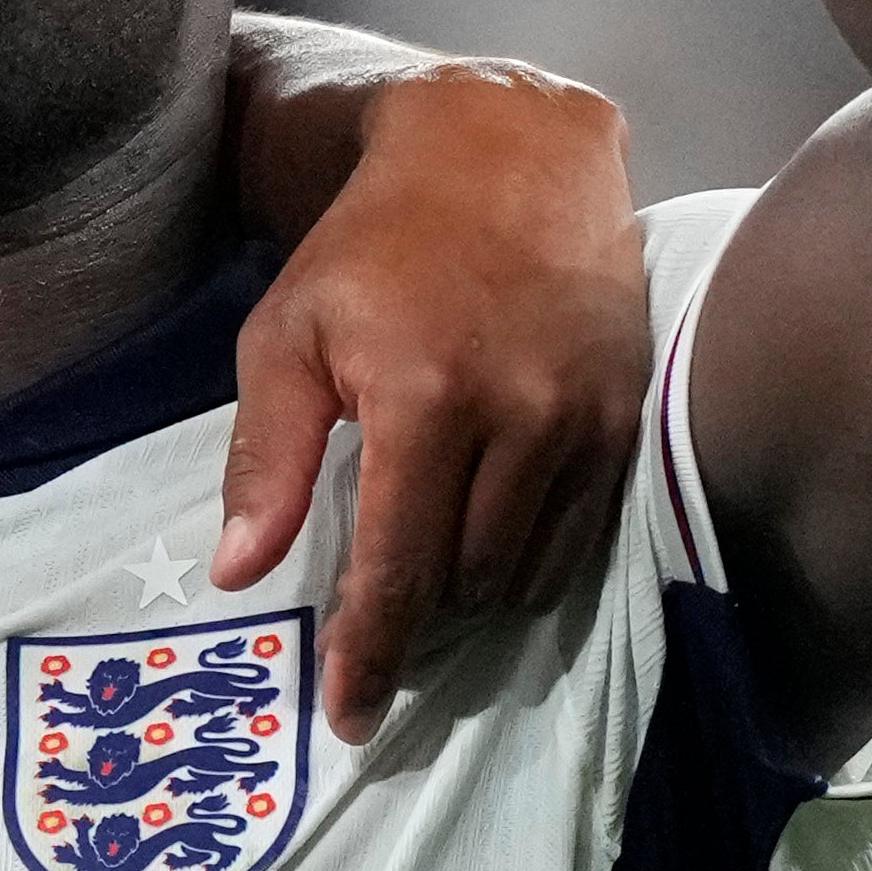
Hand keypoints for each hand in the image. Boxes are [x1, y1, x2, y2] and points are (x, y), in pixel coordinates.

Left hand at [217, 61, 644, 739]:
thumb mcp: (288, 334)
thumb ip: (266, 458)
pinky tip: (486, 544)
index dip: (372, 655)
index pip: (402, 571)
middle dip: (415, 620)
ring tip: (425, 578)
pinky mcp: (630, 415)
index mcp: (427, 401)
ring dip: (471, 594)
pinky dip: (529, 558)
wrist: (508, 155)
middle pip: (467, 584)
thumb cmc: (375, 245)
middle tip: (370, 629)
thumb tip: (241, 570)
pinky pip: (580, 533)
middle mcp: (522, 419)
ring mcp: (587, 420)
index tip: (349, 715)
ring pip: (528, 570)